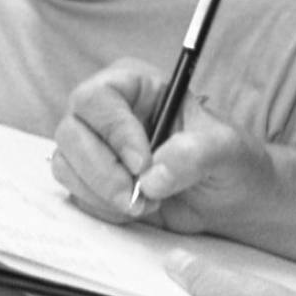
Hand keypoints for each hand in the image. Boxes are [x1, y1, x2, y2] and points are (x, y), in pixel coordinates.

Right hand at [50, 61, 271, 235]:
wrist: (229, 200)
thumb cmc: (229, 162)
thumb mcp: (227, 150)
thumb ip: (194, 155)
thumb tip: (151, 177)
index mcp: (136, 85)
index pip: (99, 97)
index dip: (114, 131)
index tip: (142, 165)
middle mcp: (107, 111)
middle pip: (71, 131)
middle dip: (103, 172)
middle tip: (139, 197)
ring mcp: (95, 145)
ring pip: (66, 163)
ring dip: (101, 193)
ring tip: (147, 203)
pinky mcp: (91, 178)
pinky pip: (74, 191)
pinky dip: (101, 207)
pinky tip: (136, 210)